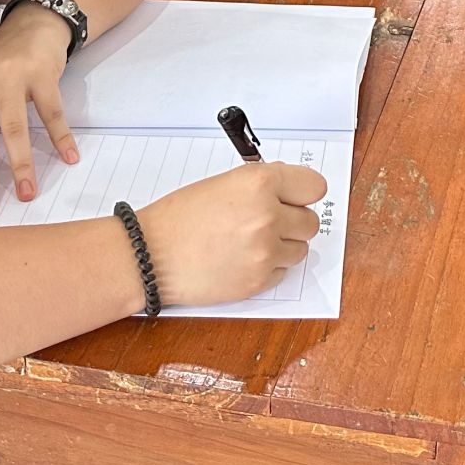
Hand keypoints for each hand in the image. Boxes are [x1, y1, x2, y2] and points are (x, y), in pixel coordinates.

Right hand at [140, 162, 328, 307]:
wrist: (149, 255)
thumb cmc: (179, 217)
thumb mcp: (223, 183)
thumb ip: (262, 184)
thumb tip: (289, 188)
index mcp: (260, 183)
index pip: (315, 186)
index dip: (303, 193)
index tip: (296, 197)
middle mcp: (268, 216)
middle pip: (311, 222)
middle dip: (292, 222)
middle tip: (267, 222)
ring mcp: (265, 251)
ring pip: (300, 250)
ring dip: (282, 246)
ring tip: (249, 242)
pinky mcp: (258, 281)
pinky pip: (282, 273)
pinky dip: (268, 268)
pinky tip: (240, 260)